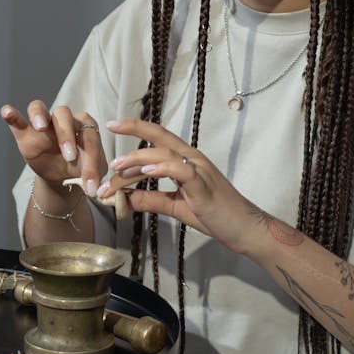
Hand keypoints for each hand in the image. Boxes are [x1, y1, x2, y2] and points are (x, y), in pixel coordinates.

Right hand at [0, 100, 106, 195]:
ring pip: (39, 107)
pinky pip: (17, 120)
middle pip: (64, 115)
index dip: (91, 158)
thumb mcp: (91, 173)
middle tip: (69, 157)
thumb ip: (94, 175)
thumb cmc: (81, 169)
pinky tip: (7, 112)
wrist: (64, 178)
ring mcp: (43, 124)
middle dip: (66, 136)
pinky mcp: (26, 133)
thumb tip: (96, 189)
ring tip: (40, 126)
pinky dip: (11, 115)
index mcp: (85, 125)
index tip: (90, 183)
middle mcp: (64, 119)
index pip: (88, 136)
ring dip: (39, 115)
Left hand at [98, 118, 255, 252]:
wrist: (244, 229)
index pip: (158, 137)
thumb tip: (126, 197)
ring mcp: (199, 170)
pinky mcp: (203, 186)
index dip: (136, 127)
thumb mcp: (176, 206)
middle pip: (159, 137)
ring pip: (164, 154)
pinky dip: (163, 168)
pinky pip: (181, 171)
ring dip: (138, 159)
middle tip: (109, 150)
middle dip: (132, 135)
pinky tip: (146, 171)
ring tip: (118, 168)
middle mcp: (192, 158)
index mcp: (186, 160)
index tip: (112, 124)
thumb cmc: (214, 215)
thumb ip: (152, 199)